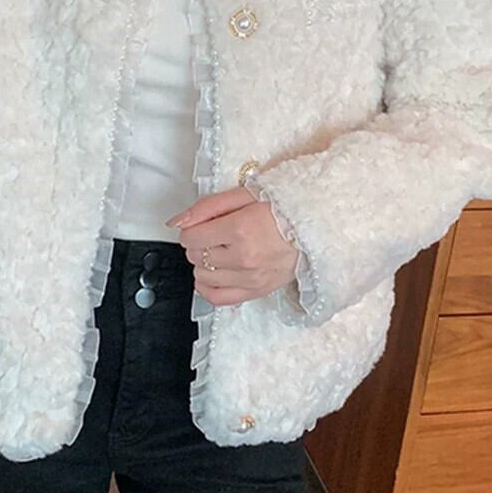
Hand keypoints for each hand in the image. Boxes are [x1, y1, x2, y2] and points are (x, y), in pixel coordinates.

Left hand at [165, 187, 299, 306]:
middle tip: (215, 234)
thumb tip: (176, 222)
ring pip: (203, 276)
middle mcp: (244, 257)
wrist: (315, 227)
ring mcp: (251, 278)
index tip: (202, 225)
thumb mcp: (244, 194)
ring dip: (204, 263)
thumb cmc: (282, 207)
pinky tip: (213, 274)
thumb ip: (207, 207)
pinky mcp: (257, 291)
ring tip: (220, 251)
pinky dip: (208, 287)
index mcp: (240, 229)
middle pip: (195, 256)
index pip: (190, 237)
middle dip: (198, 243)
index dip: (191, 229)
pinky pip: (218, 298)